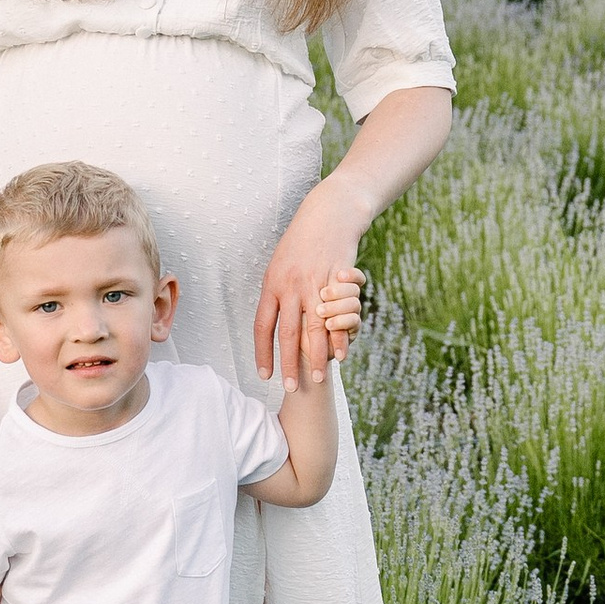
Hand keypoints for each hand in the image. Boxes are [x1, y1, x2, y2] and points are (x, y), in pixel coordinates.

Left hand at [255, 188, 362, 391]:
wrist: (328, 215)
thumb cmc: (302, 242)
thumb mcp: (279, 265)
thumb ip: (276, 293)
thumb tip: (270, 316)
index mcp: (272, 285)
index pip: (263, 326)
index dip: (263, 352)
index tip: (265, 375)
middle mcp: (291, 287)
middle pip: (289, 333)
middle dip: (290, 364)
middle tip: (292, 388)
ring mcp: (315, 284)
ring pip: (315, 328)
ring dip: (317, 357)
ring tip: (318, 379)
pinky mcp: (336, 282)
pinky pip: (338, 316)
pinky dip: (340, 338)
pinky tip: (341, 355)